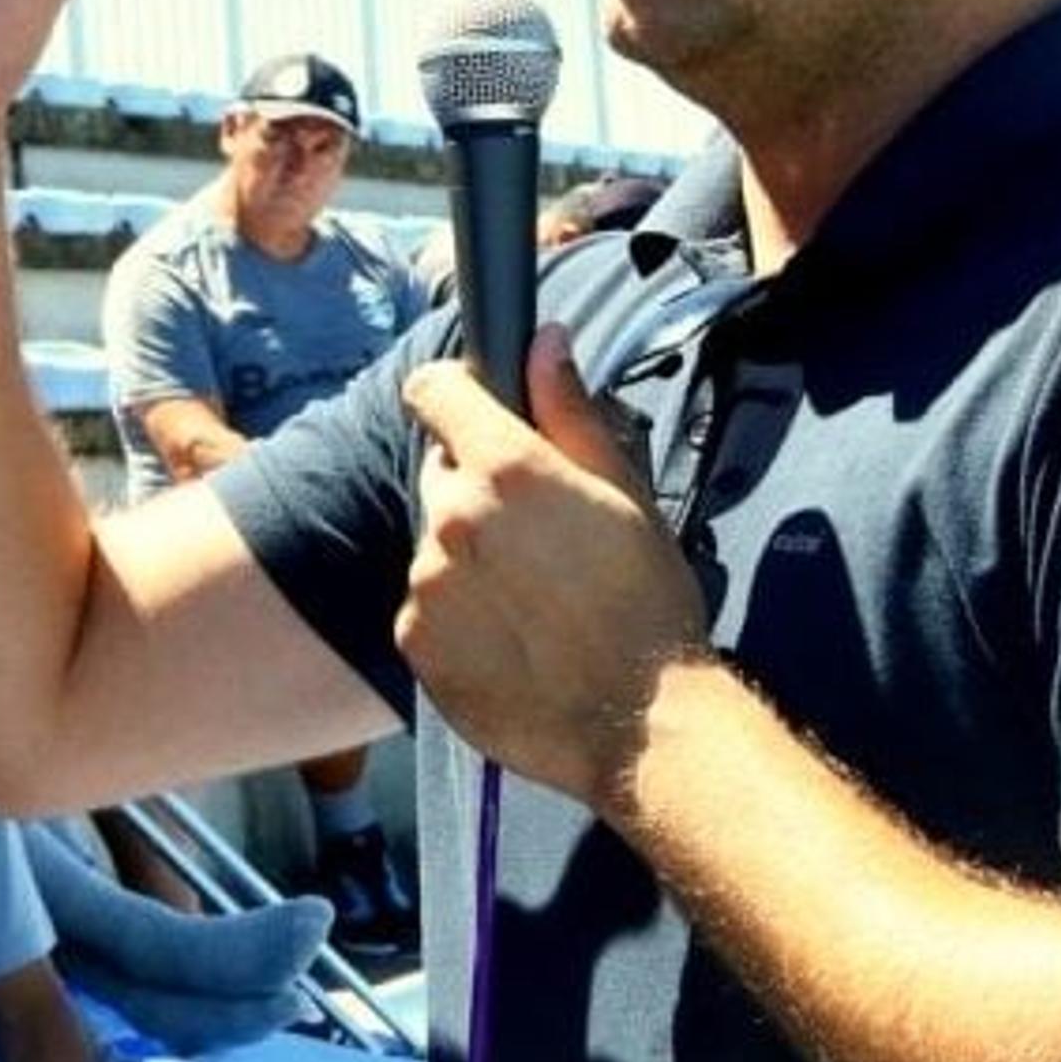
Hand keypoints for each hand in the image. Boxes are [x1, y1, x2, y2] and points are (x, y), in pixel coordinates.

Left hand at [396, 328, 710, 805]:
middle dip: (477, 491)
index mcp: (504, 468)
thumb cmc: (647, 605)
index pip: (433, 391)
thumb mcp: (625, 494)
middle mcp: (451, 517)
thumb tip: (542, 339)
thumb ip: (570, 410)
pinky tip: (513, 642)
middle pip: (440, 475)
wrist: (639, 722)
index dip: (455, 397)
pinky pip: (425, 609)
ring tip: (536, 604)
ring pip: (435, 547)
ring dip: (469, 561)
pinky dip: (457, 619)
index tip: (475, 414)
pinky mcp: (412, 640)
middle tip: (540, 540)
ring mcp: (425, 582)